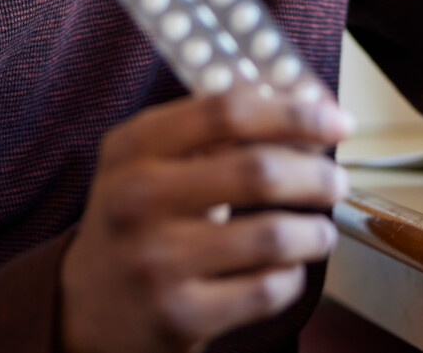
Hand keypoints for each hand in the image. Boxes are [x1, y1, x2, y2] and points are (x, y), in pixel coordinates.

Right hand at [59, 89, 355, 352]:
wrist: (86, 307)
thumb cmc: (139, 219)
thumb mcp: (148, 161)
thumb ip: (213, 131)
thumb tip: (309, 108)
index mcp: (134, 147)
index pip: (228, 111)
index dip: (294, 112)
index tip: (337, 120)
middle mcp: (138, 199)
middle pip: (259, 171)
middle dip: (316, 174)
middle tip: (335, 180)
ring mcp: (156, 261)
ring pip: (272, 235)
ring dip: (314, 231)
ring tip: (318, 231)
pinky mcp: (177, 315)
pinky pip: (266, 289)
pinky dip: (292, 276)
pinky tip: (285, 268)